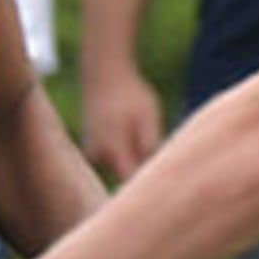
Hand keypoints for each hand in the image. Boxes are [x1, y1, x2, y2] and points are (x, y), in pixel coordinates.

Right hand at [77, 63, 163, 180]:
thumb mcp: (148, 118)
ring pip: (119, 165)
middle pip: (126, 174)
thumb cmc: (130, 94)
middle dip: (143, 169)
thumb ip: (150, 146)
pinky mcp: (91, 145)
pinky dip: (124, 149)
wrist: (103, 74)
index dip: (150, 184)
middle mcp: (97, 155)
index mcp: (112, 150)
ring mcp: (92, 151)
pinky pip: (112, 156)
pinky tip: (130, 128)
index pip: (132, 180)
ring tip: (143, 132)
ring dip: (134, 157)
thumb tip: (157, 169)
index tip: (167, 183)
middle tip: (161, 152)